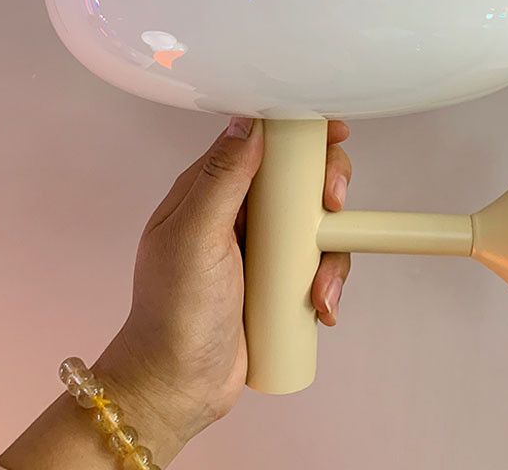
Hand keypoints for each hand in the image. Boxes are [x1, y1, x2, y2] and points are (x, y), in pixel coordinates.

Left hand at [93, 117, 351, 451]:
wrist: (179, 385)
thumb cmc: (173, 313)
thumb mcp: (194, 238)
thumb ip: (221, 179)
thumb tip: (248, 122)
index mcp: (211, 190)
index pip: (260, 141)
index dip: (300, 134)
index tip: (333, 137)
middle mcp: (240, 212)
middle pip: (299, 179)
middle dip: (326, 191)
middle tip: (334, 208)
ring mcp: (263, 247)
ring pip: (317, 225)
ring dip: (332, 252)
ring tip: (320, 289)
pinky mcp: (280, 280)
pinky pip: (319, 265)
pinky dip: (329, 282)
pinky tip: (322, 306)